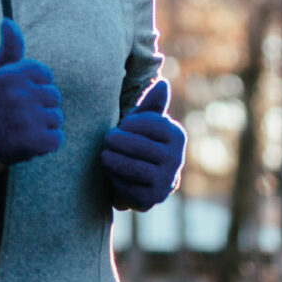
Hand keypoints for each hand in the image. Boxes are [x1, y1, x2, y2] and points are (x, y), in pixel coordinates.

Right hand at [0, 19, 63, 164]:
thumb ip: (8, 49)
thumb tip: (8, 20)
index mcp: (12, 74)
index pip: (46, 75)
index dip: (35, 87)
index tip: (18, 97)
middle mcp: (20, 94)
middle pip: (54, 97)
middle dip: (41, 107)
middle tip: (19, 115)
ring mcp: (27, 118)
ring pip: (57, 118)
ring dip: (43, 126)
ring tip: (21, 129)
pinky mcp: (33, 141)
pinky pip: (57, 139)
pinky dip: (46, 144)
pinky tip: (27, 142)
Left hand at [101, 79, 185, 209]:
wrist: (139, 174)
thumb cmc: (139, 138)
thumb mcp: (143, 120)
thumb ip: (151, 103)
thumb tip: (162, 83)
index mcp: (176, 135)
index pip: (151, 125)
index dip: (130, 124)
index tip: (121, 125)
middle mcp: (176, 159)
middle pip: (140, 146)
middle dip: (117, 141)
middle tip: (107, 139)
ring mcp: (166, 181)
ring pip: (134, 168)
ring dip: (113, 159)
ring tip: (104, 155)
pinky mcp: (152, 198)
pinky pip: (129, 187)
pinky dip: (114, 178)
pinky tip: (110, 171)